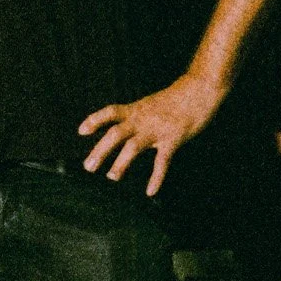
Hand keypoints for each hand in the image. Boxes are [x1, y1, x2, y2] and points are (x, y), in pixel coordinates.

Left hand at [78, 73, 224, 194]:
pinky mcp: (173, 139)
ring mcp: (157, 130)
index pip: (110, 112)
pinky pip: (162, 161)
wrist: (199, 89)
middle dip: (101, 150)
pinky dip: (156, 178)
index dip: (95, 120)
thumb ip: (137, 116)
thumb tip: (125, 127)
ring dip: (120, 163)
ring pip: (133, 147)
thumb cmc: (176, 98)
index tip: (81, 131)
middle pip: (116, 134)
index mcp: (136, 109)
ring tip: (111, 177)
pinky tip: (150, 191)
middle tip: (88, 166)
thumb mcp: (150, 104)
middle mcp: (142, 119)